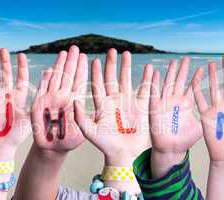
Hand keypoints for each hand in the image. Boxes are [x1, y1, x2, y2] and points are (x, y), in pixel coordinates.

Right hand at [0, 49, 30, 159]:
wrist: (0, 148)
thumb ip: (37, 104)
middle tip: (3, 49)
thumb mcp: (30, 118)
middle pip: (6, 74)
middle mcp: (6, 95)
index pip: (20, 78)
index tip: (21, 55)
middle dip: (5, 62)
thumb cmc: (17, 136)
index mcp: (19, 98)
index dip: (21, 67)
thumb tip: (49, 96)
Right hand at [31, 46, 86, 153]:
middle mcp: (62, 98)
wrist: (53, 149)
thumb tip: (81, 103)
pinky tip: (49, 70)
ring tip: (63, 53)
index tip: (85, 56)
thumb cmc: (69, 140)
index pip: (78, 81)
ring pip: (56, 80)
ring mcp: (51, 100)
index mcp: (74, 101)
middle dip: (71, 62)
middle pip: (68, 76)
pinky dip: (45, 81)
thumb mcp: (83, 129)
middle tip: (75, 48)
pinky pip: (42, 91)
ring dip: (59, 66)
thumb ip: (83, 117)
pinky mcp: (39, 106)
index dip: (81, 69)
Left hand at [74, 49, 150, 164]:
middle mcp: (114, 102)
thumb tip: (74, 100)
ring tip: (126, 53)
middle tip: (112, 50)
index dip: (96, 72)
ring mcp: (128, 103)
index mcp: (102, 105)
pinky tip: (148, 69)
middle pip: (112, 78)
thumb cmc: (105, 146)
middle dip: (112, 64)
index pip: (97, 85)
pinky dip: (147, 80)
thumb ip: (81, 117)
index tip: (94, 59)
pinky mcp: (141, 108)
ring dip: (127, 67)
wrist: (124, 156)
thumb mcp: (90, 132)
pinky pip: (144, 91)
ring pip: (127, 80)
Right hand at [148, 57, 202, 176]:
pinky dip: (154, 83)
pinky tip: (154, 72)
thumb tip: (221, 116)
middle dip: (183, 70)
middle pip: (180, 81)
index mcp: (187, 104)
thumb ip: (211, 118)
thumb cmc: (186, 141)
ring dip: (170, 73)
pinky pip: (154, 93)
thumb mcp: (202, 128)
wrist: (171, 150)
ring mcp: (165, 103)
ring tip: (173, 62)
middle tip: (187, 58)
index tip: (204, 67)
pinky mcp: (156, 108)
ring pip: (168, 84)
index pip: (193, 87)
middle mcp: (176, 101)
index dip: (197, 77)